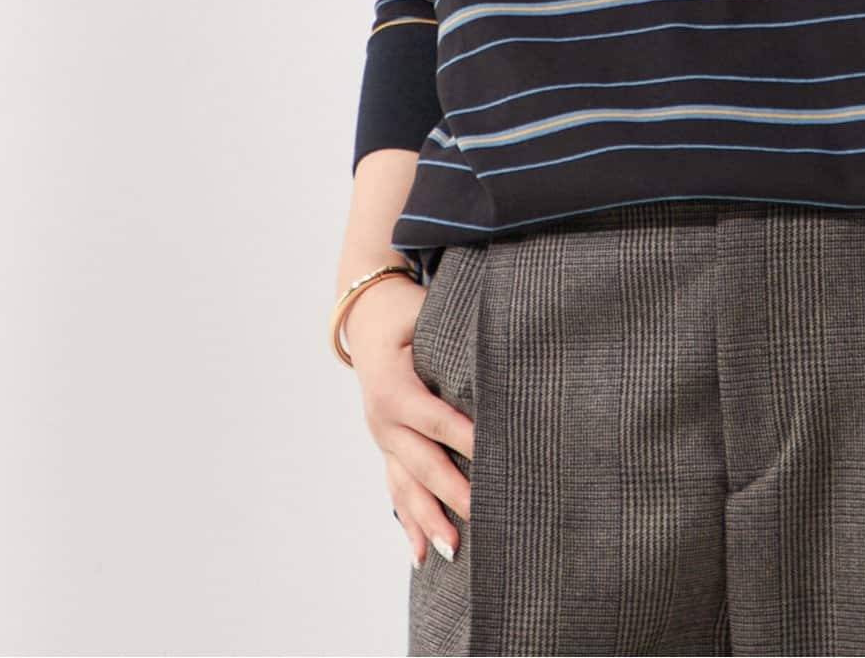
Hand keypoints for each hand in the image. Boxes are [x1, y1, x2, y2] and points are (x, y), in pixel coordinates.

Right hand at [344, 274, 476, 568]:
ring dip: (429, 520)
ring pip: (406, 485)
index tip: (492, 459)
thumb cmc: (407, 311)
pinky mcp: (386, 445)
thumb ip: (454, 342)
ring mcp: (382, 436)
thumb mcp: (426, 316)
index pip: (437, 420)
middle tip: (483, 517)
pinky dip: (409, 520)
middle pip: (423, 462)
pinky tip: (421, 554)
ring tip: (453, 550)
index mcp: (395, 388)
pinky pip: (397, 487)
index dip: (465, 440)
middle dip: (452, 493)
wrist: (365, 313)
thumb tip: (498, 357)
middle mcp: (384, 419)